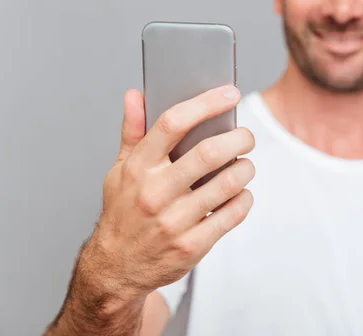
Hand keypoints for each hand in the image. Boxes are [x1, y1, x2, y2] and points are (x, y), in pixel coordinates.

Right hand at [95, 84, 254, 299]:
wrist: (116, 268)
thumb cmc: (123, 212)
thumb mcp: (119, 170)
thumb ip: (132, 132)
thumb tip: (135, 95)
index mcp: (138, 168)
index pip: (173, 123)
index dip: (206, 103)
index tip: (230, 94)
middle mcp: (155, 192)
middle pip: (209, 153)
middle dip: (239, 138)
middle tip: (246, 137)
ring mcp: (174, 221)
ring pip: (228, 184)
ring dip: (246, 169)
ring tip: (245, 165)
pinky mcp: (192, 246)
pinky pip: (233, 215)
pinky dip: (245, 199)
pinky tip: (241, 194)